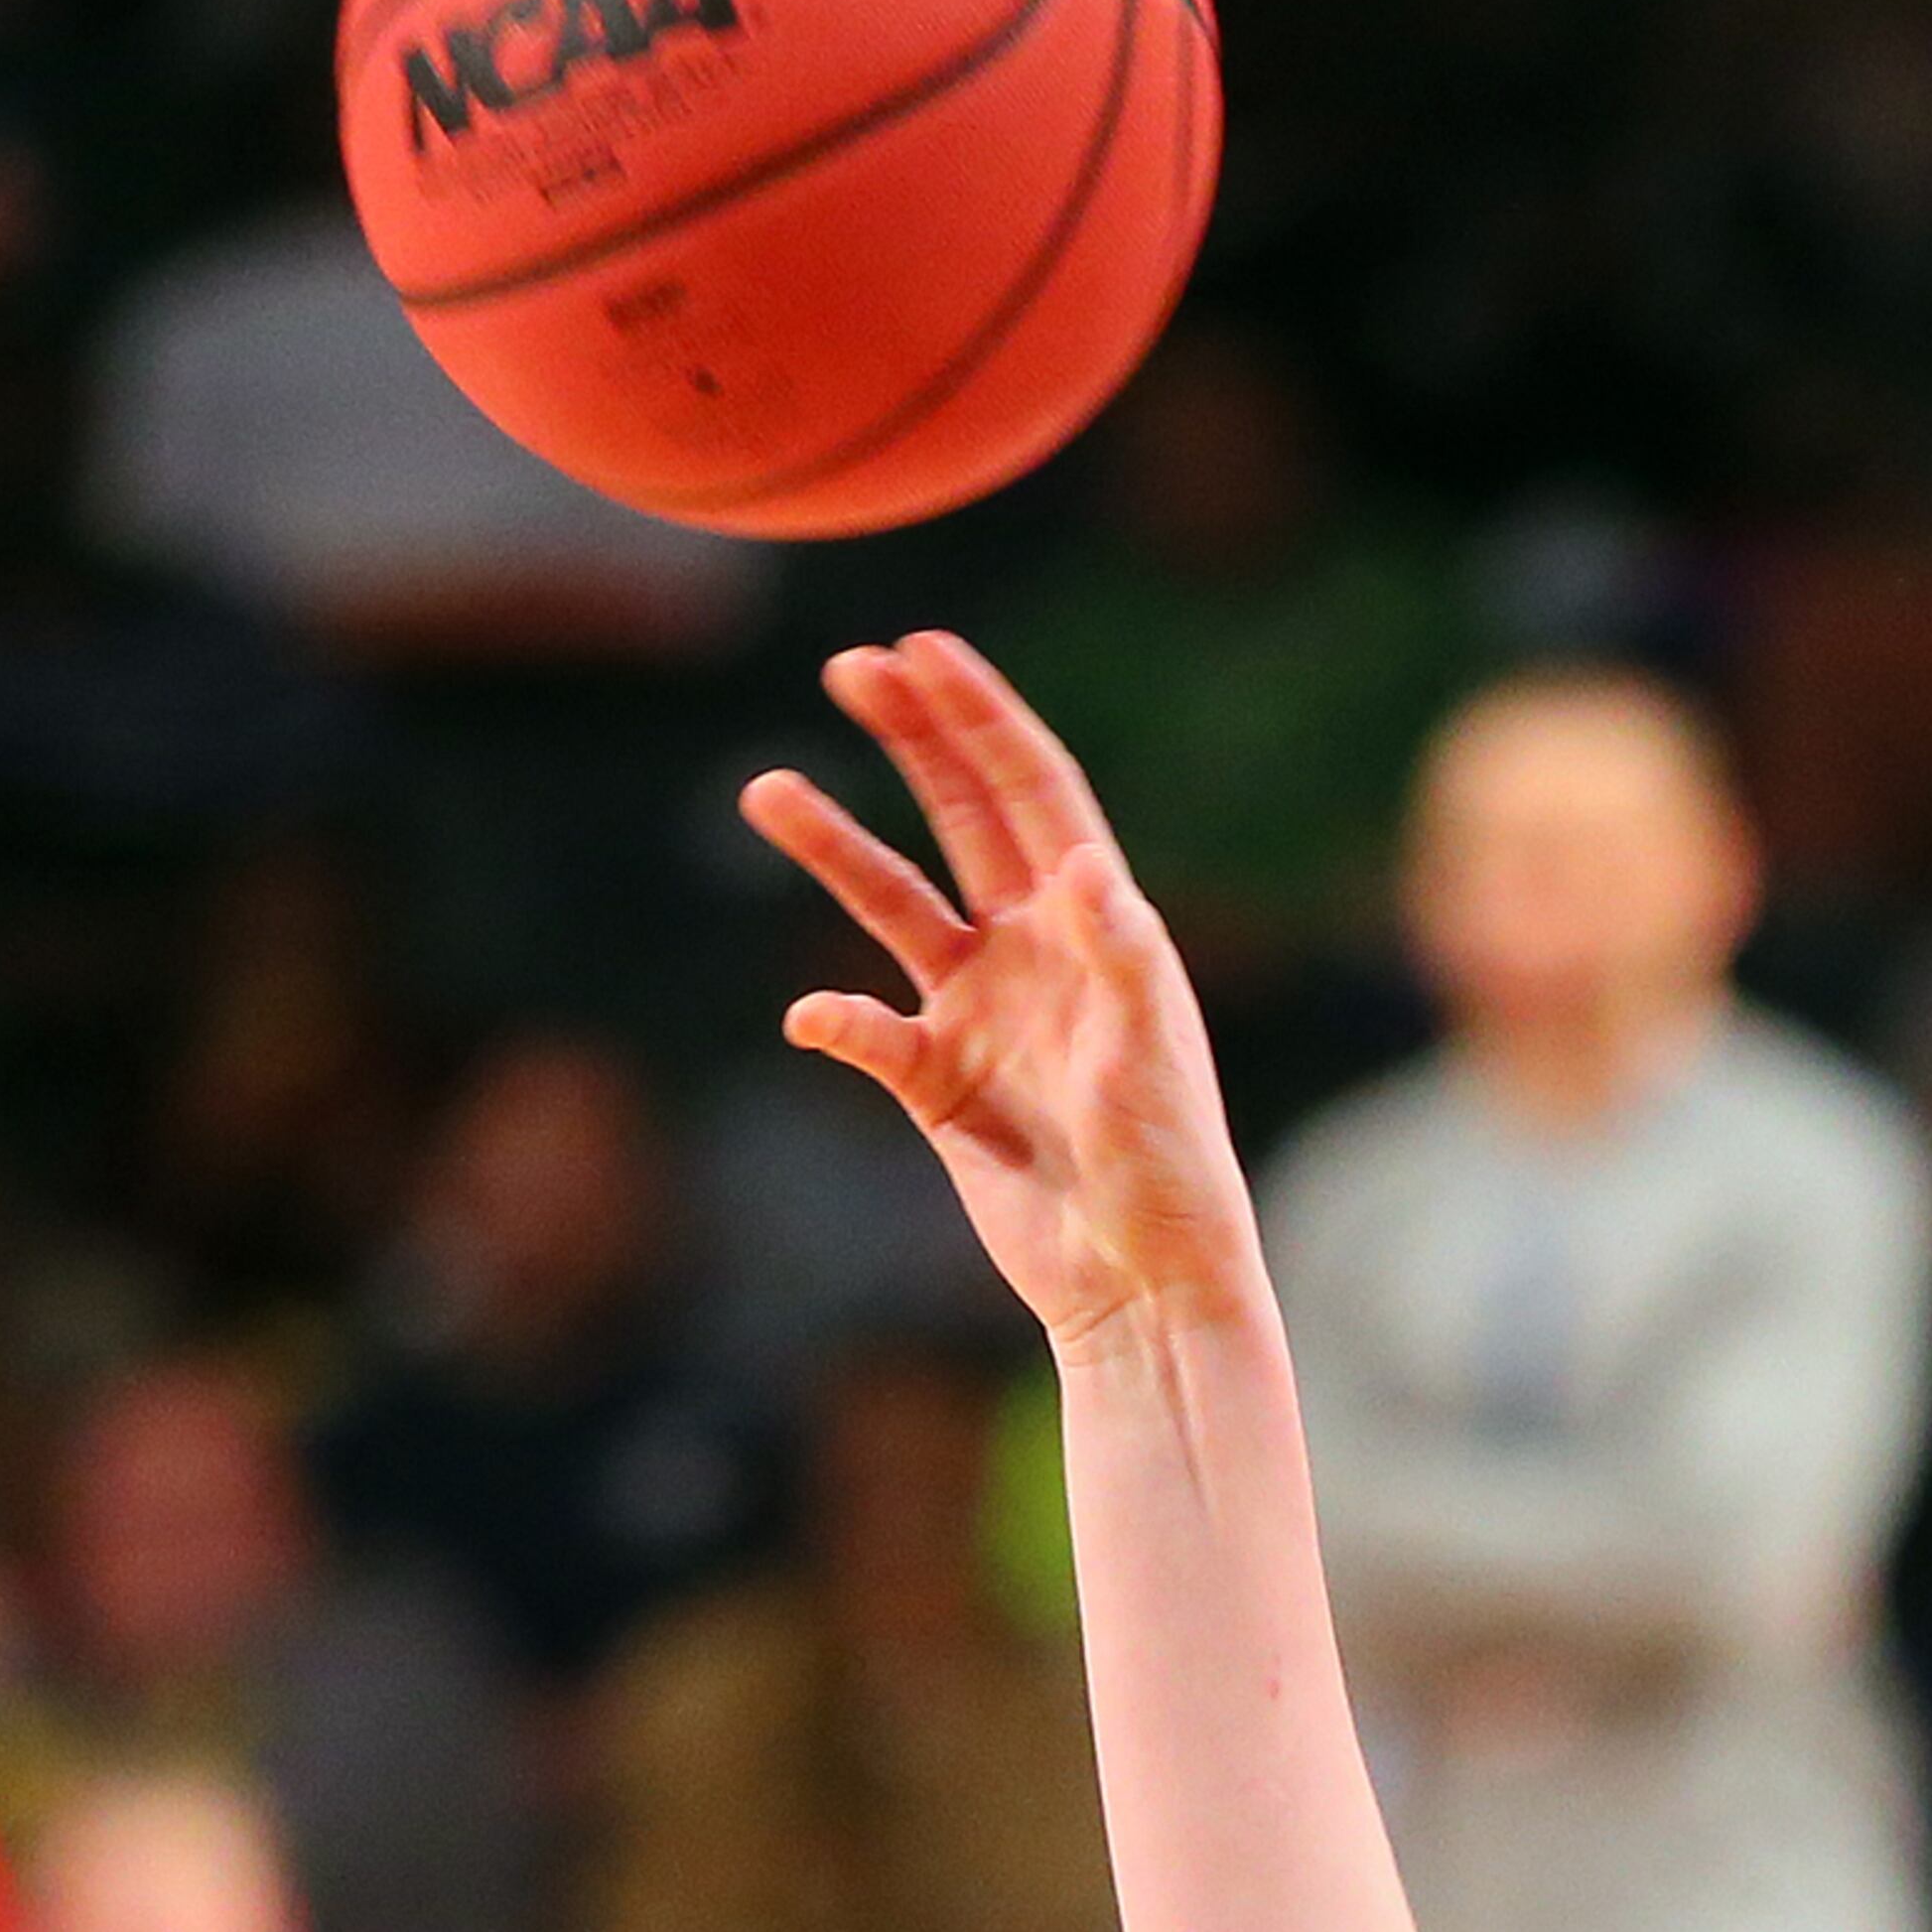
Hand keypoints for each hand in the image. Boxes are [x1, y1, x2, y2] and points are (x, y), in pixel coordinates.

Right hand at [741, 636, 1272, 1355]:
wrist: (1138, 1282)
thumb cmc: (1166, 1169)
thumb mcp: (1148, 1058)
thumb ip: (1118, 961)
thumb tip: (1082, 865)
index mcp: (1096, 927)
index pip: (1032, 795)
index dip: (981, 719)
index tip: (924, 649)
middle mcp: (1035, 953)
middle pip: (962, 817)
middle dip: (912, 738)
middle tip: (850, 664)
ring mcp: (981, 1014)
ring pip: (893, 907)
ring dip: (835, 849)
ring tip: (765, 790)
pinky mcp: (939, 1086)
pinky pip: (870, 1033)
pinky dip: (836, 1020)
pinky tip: (813, 1016)